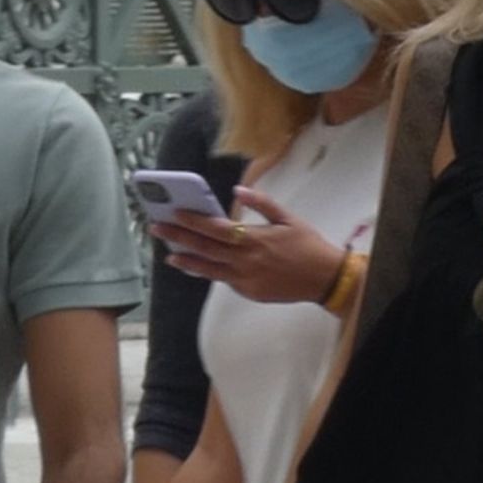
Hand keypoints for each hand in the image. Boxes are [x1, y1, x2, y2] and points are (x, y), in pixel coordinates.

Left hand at [152, 186, 345, 304]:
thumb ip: (263, 204)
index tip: (174, 212)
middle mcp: (246, 260)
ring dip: (187, 261)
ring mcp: (246, 279)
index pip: (216, 228)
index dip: (193, 221)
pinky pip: (224, 280)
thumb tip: (239, 189)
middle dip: (179, 237)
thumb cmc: (308, 244)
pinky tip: (196, 267)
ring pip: (209, 269)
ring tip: (169, 255)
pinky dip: (208, 273)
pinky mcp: (249, 292)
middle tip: (157, 228)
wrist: (325, 279)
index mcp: (255, 238)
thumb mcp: (289, 218)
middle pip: (205, 248)